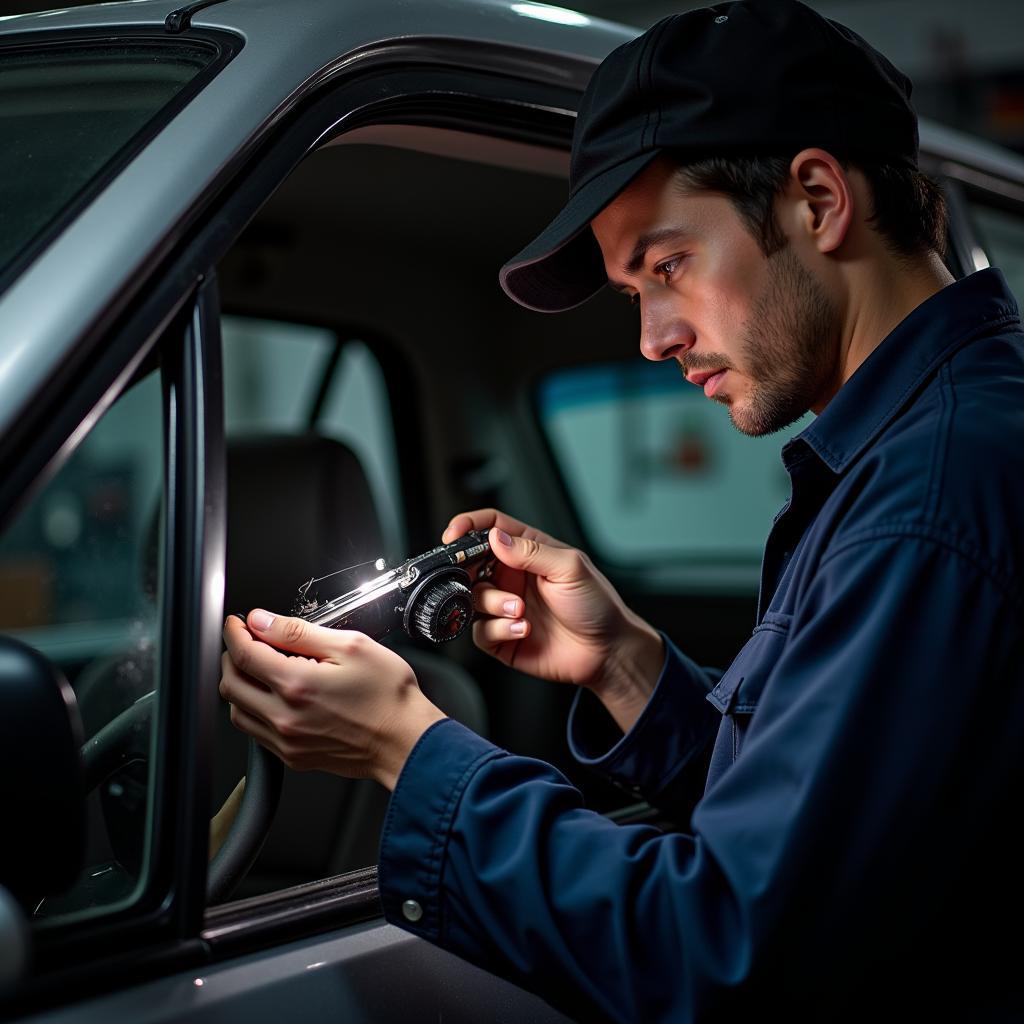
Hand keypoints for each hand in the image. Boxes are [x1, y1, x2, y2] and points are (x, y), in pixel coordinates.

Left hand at [220, 612, 445, 789]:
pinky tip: (272, 695)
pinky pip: (254, 732)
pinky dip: (252, 709)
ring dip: (239, 684)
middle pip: (231, 683)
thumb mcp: (351, 646)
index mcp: (297, 685)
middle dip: (231, 656)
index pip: (244, 654)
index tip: (237, 622)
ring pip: (236, 711)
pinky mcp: (293, 757)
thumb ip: (299, 632)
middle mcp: (285, 717)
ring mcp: (287, 741)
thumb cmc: (389, 696)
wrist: (406, 740)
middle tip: (245, 641)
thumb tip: (263, 621)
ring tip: (258, 667)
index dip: (235, 632)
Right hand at [444, 510, 663, 730]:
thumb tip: (495, 537)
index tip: (453, 535)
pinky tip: (521, 629)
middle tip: (479, 578)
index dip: (467, 526)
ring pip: (472, 598)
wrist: (607, 651)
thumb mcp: (570, 568)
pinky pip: (480, 630)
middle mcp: (512, 576)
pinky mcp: (502, 636)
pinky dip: (497, 629)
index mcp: (528, 551)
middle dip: (468, 571)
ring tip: (519, 611)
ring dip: (493, 604)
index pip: (490, 527)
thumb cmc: (596, 605)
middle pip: (470, 563)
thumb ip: (531, 552)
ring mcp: (505, 606)